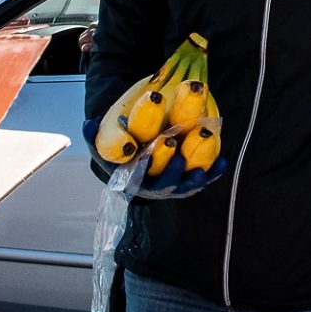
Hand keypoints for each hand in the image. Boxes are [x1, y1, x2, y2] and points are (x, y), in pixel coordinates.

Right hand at [81, 117, 229, 195]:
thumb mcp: (106, 141)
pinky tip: (222, 161)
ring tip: (201, 171)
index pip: (136, 177)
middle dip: (171, 175)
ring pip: (184, 186)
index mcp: (131, 178)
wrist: (141, 147)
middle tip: (179, 159)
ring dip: (194, 180)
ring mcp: (172, 183)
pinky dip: (213, 171)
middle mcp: (152, 184)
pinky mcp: (189, 177)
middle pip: (163, 186)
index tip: (147, 158)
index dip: (142, 170)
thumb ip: (95, 135)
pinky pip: (203, 177)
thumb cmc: (123, 146)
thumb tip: (88, 125)